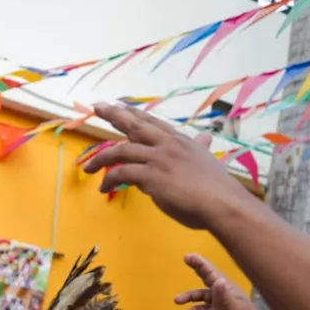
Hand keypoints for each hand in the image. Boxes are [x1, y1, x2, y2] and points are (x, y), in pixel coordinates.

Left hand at [82, 104, 253, 229]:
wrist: (222, 203)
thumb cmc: (217, 188)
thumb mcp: (207, 160)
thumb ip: (201, 148)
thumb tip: (206, 137)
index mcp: (181, 141)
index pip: (154, 122)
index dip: (136, 113)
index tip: (120, 106)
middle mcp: (168, 145)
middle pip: (135, 125)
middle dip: (114, 114)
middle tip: (97, 107)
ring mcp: (158, 158)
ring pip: (121, 150)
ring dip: (101, 158)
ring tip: (87, 167)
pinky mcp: (151, 175)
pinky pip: (121, 173)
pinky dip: (109, 180)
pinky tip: (104, 188)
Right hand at [174, 254, 267, 309]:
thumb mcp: (234, 309)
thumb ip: (224, 296)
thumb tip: (217, 280)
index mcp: (227, 289)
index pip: (212, 273)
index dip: (200, 264)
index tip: (189, 257)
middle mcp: (222, 293)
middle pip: (207, 278)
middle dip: (197, 269)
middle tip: (185, 259)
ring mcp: (220, 303)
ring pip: (201, 296)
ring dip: (190, 297)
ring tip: (177, 301)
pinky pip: (203, 308)